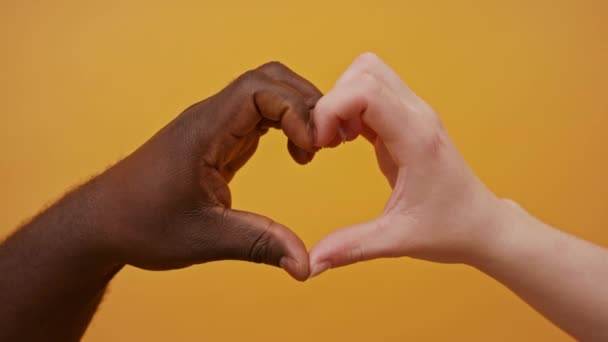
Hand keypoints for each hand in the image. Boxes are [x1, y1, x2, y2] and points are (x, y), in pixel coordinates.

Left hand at [96, 62, 320, 279]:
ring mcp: (215, 126)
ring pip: (267, 93)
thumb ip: (258, 245)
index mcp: (204, 130)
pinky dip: (287, 126)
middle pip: (268, 80)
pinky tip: (297, 154)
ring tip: (314, 149)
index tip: (313, 147)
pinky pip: (261, 115)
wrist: (103, 223)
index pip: (258, 89)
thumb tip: (305, 265)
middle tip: (327, 142)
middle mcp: (210, 119)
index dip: (295, 109)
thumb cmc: (141, 224)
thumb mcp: (203, 238)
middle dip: (306, 103)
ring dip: (299, 112)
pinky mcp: (219, 139)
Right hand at [309, 53, 508, 276]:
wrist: (482, 225)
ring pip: (368, 74)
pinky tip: (347, 140)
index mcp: (416, 138)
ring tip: (337, 140)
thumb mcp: (397, 241)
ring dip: (342, 100)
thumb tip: (308, 264)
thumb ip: (351, 247)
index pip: (366, 90)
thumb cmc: (449, 229)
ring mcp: (414, 114)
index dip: (331, 108)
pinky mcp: (407, 120)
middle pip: (365, 70)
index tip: (322, 144)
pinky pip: (372, 94)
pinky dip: (351, 108)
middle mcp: (417, 116)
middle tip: (327, 140)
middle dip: (333, 100)